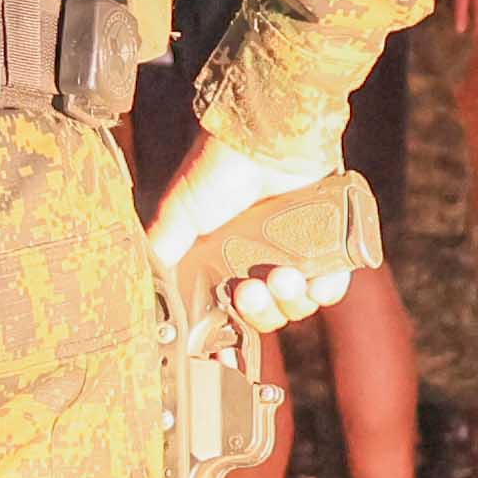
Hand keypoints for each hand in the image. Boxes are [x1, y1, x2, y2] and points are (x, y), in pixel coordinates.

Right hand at [145, 130, 360, 334]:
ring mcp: (295, 254)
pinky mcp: (328, 244)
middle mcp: (259, 261)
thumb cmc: (218, 170)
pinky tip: (311, 277)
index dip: (228, 326)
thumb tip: (144, 287)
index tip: (225, 338)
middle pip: (265, 315)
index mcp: (224, 260)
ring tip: (282, 276)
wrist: (265, 140)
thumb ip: (161, 249)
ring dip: (288, 300)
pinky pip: (333, 285)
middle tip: (249, 290)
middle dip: (258, 312)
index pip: (228, 310)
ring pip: (297, 304)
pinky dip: (325, 288)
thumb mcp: (178, 212)